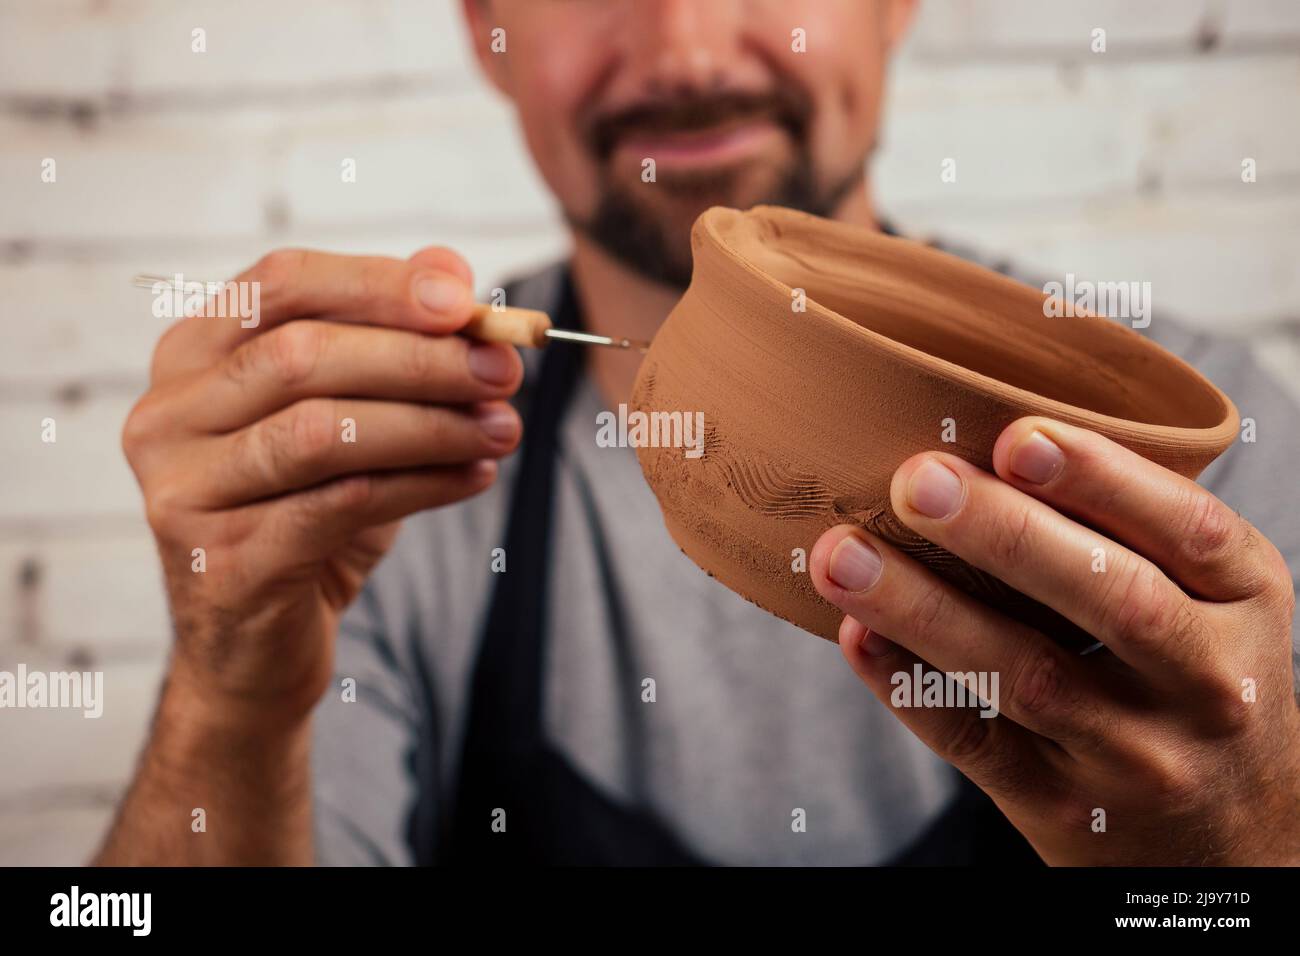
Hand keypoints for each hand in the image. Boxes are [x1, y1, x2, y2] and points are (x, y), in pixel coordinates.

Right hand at [122, 247, 522, 729]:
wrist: (256, 644)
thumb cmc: (307, 512)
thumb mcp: (351, 414)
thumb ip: (391, 336)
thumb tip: (453, 268)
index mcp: (192, 355)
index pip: (281, 285)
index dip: (378, 284)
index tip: (464, 302)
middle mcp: (168, 414)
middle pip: (303, 356)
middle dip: (420, 359)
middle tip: (504, 372)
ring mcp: (183, 490)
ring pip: (323, 432)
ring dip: (431, 424)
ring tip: (503, 427)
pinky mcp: (222, 562)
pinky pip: (340, 505)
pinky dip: (422, 484)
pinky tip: (476, 475)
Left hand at [810, 417, 1299, 864]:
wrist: (1230, 840)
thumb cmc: (1194, 680)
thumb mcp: (1212, 603)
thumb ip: (1130, 533)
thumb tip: (981, 441)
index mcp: (1245, 602)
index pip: (1189, 531)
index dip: (1103, 479)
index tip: (1015, 437)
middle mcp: (1207, 681)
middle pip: (1112, 599)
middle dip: (1006, 534)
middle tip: (915, 482)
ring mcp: (1138, 756)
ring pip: (1028, 675)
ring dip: (926, 609)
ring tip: (846, 557)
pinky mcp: (1064, 808)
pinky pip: (977, 745)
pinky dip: (909, 687)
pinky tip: (857, 636)